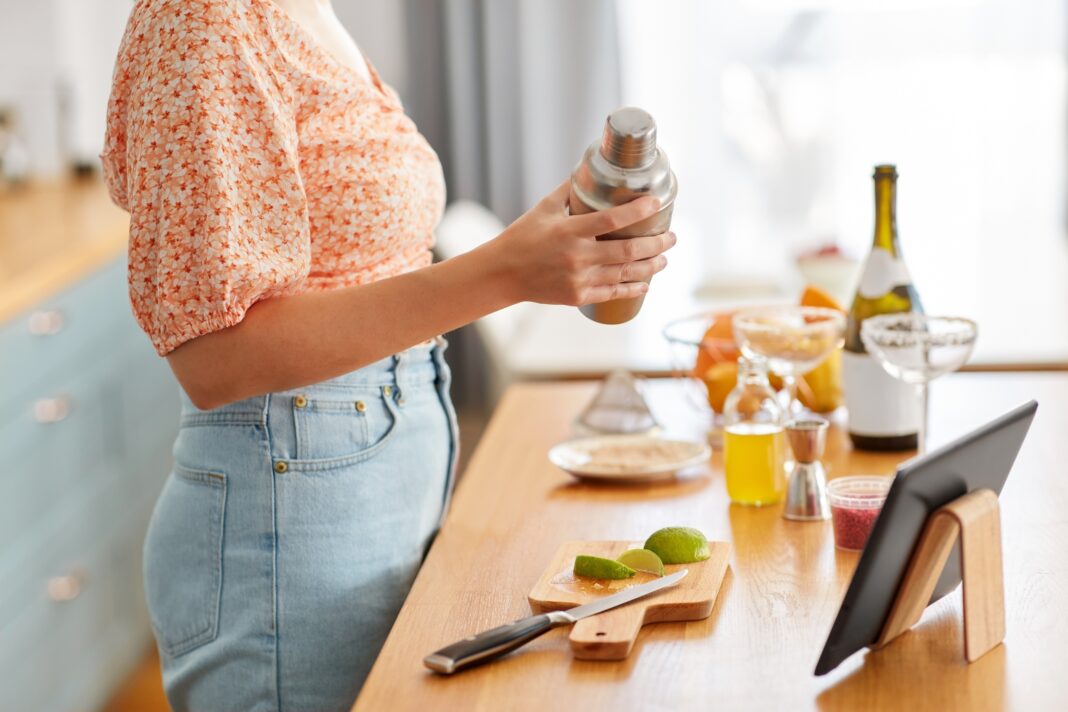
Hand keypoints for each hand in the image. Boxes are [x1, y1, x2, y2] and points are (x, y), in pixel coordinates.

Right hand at [487, 181, 675, 305]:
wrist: (502, 274)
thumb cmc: (522, 237)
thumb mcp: (543, 209)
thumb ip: (569, 192)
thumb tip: (589, 172)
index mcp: (569, 231)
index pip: (612, 220)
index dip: (638, 211)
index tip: (656, 204)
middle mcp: (577, 256)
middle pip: (628, 251)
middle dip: (656, 244)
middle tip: (671, 237)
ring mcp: (579, 279)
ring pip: (625, 274)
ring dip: (650, 266)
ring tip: (664, 258)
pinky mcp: (577, 296)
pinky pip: (612, 293)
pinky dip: (632, 289)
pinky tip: (646, 283)